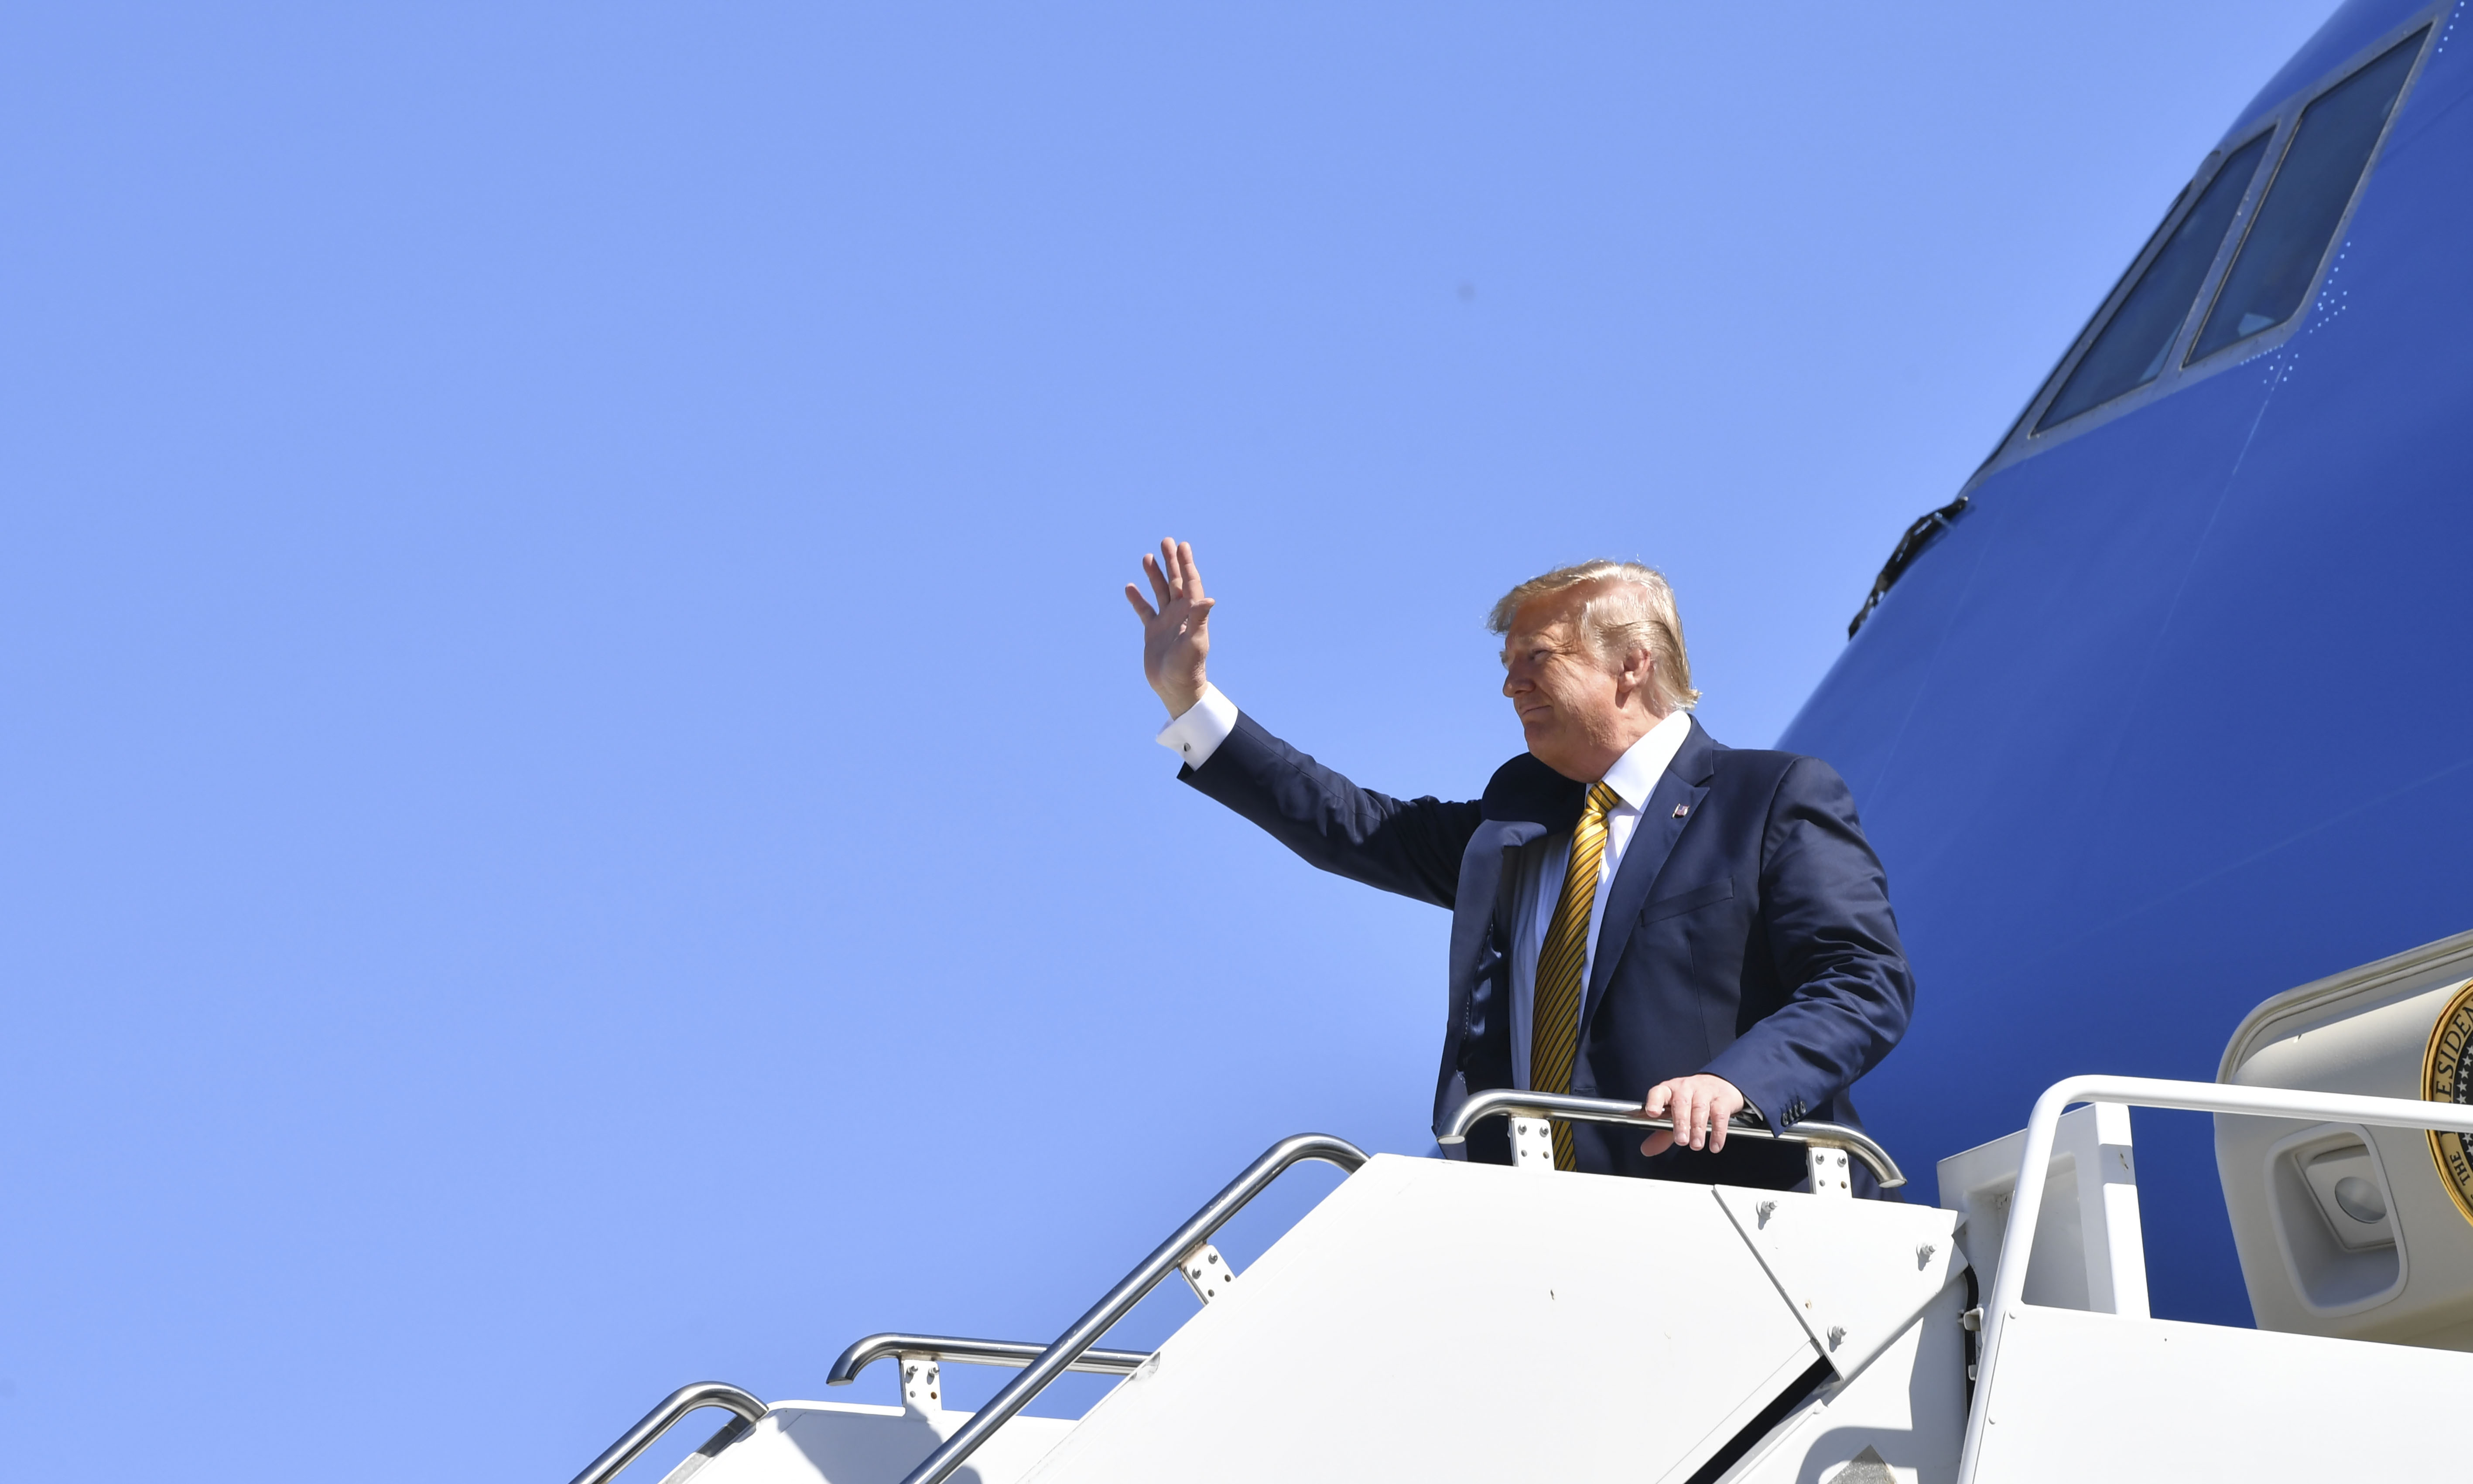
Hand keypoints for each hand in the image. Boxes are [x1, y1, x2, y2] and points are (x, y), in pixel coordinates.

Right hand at [1124, 537, 1215, 716]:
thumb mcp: (1195, 642)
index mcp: (1191, 613)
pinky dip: (1138, 599)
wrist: (1176, 688)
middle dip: (1171, 561)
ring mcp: (1166, 622)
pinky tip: (1130, 587)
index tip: (1182, 546)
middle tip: (1166, 541)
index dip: (1186, 563)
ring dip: (1155, 575)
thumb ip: (1199, 618)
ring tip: (1147, 557)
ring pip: (1160, 592)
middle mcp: (1180, 613)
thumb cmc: (1188, 667)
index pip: (1190, 582)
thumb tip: (1208, 598)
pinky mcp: (1153, 632)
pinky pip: (1144, 611)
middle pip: (1175, 581)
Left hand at [1639, 1074, 1745, 1156]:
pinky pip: (1720, 1115)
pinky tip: (1715, 1145)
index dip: (1654, 1101)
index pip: (1659, 1092)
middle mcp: (1686, 1088)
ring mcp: (1705, 1091)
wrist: (1719, 1084)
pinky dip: (1718, 1132)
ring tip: (1696, 1145)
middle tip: (1681, 1141)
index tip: (1652, 1113)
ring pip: (1700, 1108)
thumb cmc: (1691, 1101)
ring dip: (1698, 1128)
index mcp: (1669, 1090)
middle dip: (1681, 1123)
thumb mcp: (1674, 1114)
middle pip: (1681, 1103)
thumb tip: (1646, 1150)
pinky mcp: (1722, 1099)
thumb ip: (1661, 1133)